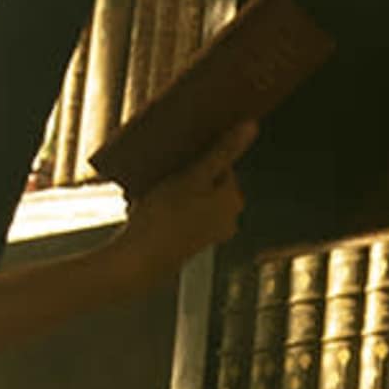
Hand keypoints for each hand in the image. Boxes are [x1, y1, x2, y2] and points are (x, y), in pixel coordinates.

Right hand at [122, 128, 251, 280]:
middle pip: (208, 179)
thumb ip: (223, 152)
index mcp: (233, 201)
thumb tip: (251, 127)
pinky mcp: (192, 241)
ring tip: (153, 191)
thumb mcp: (192, 176)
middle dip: (185, 173)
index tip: (179, 157)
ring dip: (173, 188)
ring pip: (193, 196)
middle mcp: (228, 219)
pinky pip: (182, 213)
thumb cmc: (163, 218)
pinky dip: (168, 206)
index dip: (198, 157)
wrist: (138, 261)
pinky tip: (149, 207)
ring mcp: (211, 232)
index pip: (223, 163)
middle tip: (163, 173)